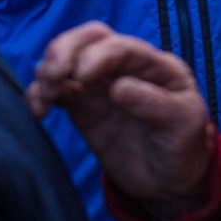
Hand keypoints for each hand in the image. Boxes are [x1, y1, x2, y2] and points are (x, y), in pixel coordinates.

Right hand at [26, 22, 212, 215]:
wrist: (168, 181)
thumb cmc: (183, 146)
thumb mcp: (183, 124)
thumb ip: (155, 104)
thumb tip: (118, 88)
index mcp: (154, 64)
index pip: (120, 47)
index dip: (97, 56)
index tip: (80, 76)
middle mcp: (124, 67)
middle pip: (88, 40)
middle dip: (65, 51)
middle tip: (52, 76)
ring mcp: (99, 84)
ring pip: (66, 60)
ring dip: (47, 71)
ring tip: (44, 99)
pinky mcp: (81, 105)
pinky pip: (54, 90)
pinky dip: (39, 94)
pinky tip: (37, 111)